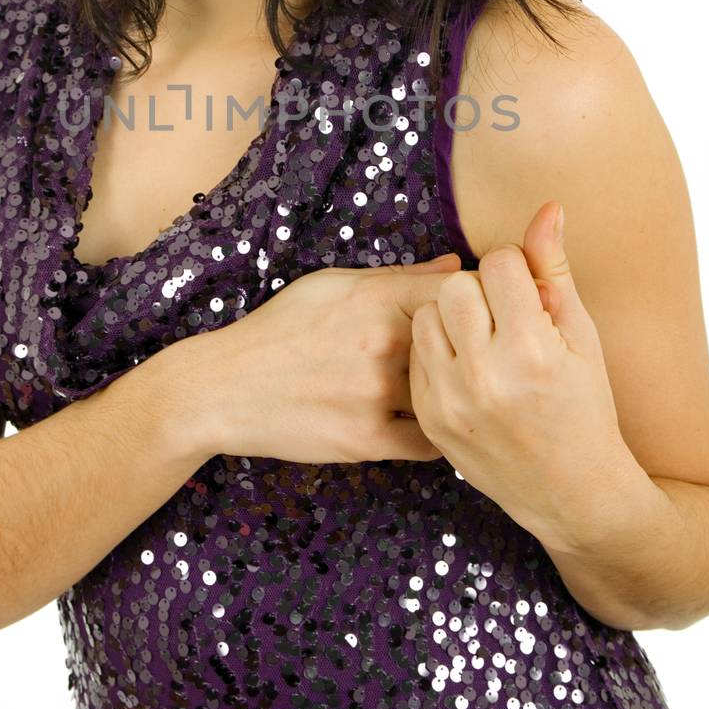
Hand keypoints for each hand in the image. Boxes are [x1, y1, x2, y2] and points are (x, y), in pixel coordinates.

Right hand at [193, 253, 463, 465]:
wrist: (225, 388)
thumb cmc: (280, 330)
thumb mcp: (334, 286)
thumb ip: (399, 278)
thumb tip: (457, 267)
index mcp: (378, 297)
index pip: (459, 296)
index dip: (478, 309)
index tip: (484, 321)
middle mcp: (382, 341)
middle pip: (462, 346)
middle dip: (475, 355)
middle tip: (479, 363)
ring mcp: (375, 393)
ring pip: (445, 395)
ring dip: (452, 397)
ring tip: (457, 396)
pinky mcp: (366, 439)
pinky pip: (427, 441)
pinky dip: (434, 434)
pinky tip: (429, 424)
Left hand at [407, 200, 630, 547]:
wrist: (570, 492)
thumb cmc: (585, 406)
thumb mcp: (581, 337)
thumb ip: (555, 269)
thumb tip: (547, 207)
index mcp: (531, 351)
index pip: (499, 263)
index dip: (517, 272)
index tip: (530, 298)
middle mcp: (485, 377)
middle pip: (455, 284)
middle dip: (480, 289)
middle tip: (504, 318)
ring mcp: (450, 401)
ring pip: (426, 314)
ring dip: (453, 317)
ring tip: (486, 342)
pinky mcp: (429, 418)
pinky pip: (417, 353)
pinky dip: (439, 351)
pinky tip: (470, 370)